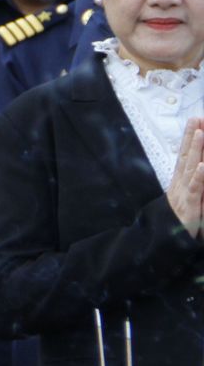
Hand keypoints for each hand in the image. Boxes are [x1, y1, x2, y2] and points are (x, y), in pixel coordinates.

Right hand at [169, 118, 203, 235]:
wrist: (165, 246)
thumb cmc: (180, 226)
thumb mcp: (190, 203)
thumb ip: (193, 186)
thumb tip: (196, 167)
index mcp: (179, 185)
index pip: (184, 158)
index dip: (189, 139)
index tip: (195, 121)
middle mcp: (179, 187)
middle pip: (187, 159)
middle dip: (193, 138)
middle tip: (198, 118)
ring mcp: (183, 197)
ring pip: (191, 170)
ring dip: (196, 151)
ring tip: (201, 133)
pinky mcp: (189, 209)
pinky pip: (195, 191)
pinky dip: (199, 178)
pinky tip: (202, 166)